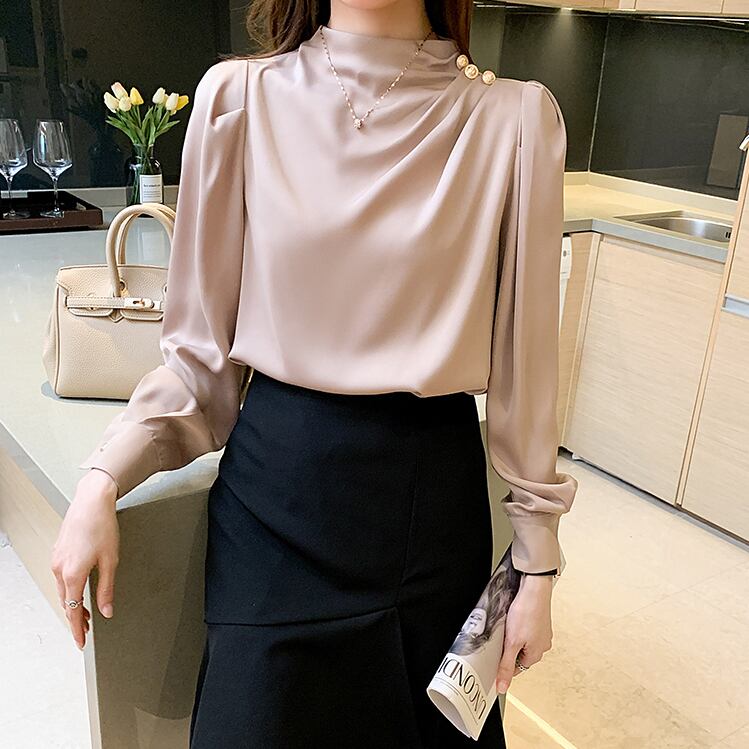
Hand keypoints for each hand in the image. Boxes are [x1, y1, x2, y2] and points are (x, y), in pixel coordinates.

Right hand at [50, 468, 119, 649]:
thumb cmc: (103, 526)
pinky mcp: (58, 552)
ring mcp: (56, 560)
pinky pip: (61, 578)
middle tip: (87, 630)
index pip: (73, 610)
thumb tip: (107, 610)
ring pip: (63, 590)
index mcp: (73, 574)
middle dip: (76, 618)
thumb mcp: (111, 561)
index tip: (81, 642)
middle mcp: (60, 569)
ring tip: (86, 613)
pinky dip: (70, 589)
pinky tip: (79, 590)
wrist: (92, 501)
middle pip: (66, 602)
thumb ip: (107, 588)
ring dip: (73, 603)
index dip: (77, 629)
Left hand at [495, 574, 553, 693]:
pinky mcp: (540, 621)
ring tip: (509, 625)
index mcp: (537, 654)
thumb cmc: (526, 612)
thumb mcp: (511, 643)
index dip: (504, 662)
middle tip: (502, 636)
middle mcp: (543, 645)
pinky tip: (515, 618)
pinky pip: (527, 629)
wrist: (534, 589)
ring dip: (515, 636)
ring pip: (524, 641)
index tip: (496, 655)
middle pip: (520, 654)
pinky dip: (520, 626)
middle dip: (509, 647)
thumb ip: (506, 666)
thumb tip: (502, 687)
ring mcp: (543, 632)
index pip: (517, 668)